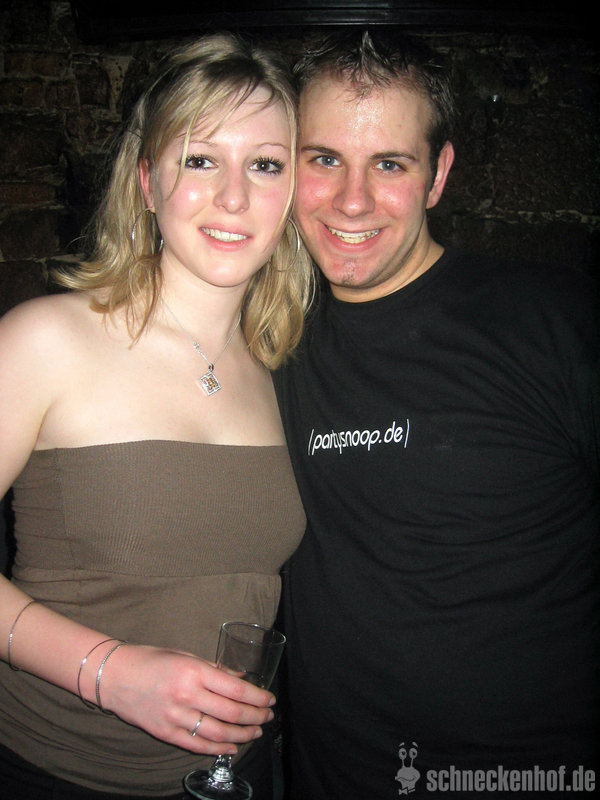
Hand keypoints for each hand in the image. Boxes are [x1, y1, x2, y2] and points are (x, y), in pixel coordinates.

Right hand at [94, 644, 274, 754]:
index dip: (258, 697)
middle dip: (255, 717)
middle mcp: (187, 696)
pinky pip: (197, 744)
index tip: (270, 700)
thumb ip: (213, 669)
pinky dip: (218, 747)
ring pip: (218, 732)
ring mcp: (175, 717)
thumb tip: (240, 680)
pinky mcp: (166, 733)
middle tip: (268, 717)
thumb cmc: (150, 659)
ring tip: (256, 732)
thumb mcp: (184, 655)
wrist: (114, 676)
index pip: (236, 690)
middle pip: (232, 713)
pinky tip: (232, 747)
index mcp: (193, 671)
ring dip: (242, 735)